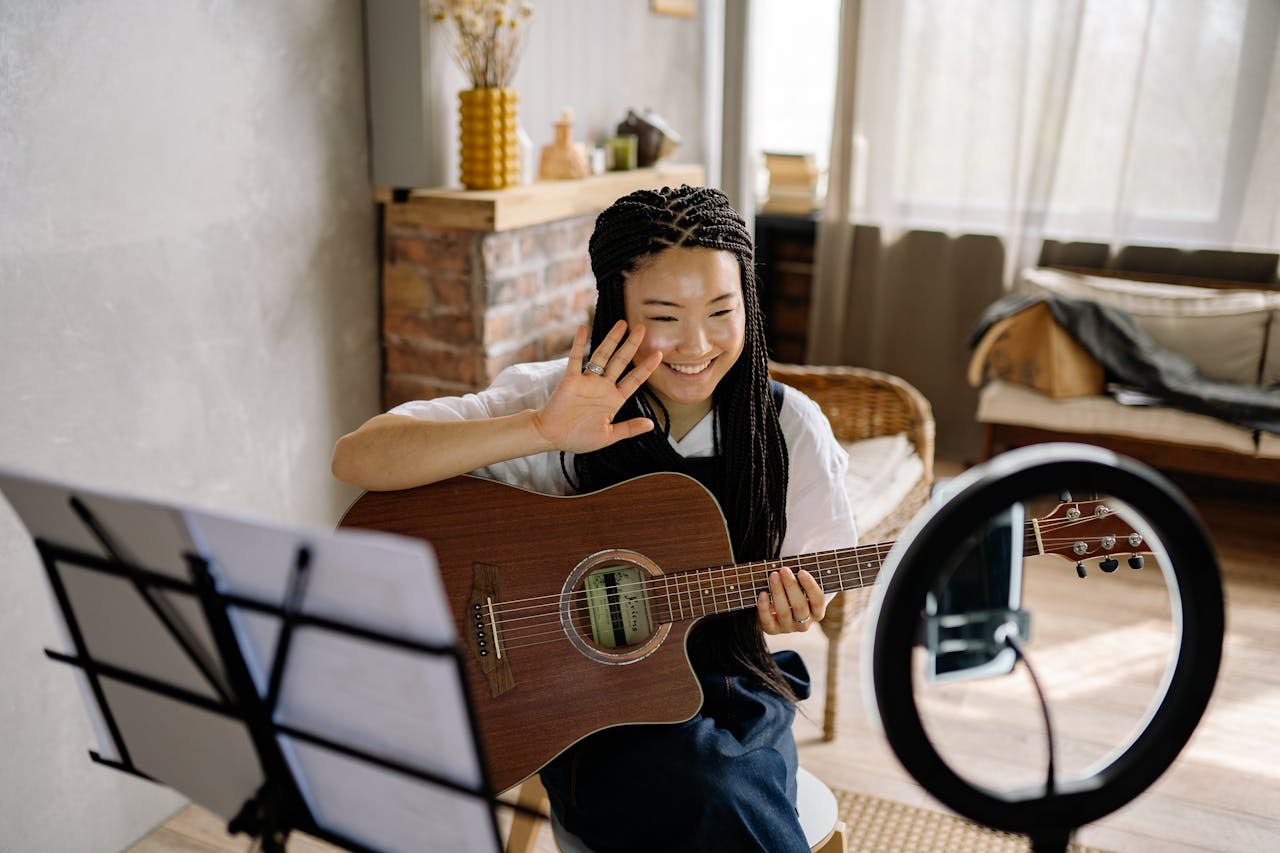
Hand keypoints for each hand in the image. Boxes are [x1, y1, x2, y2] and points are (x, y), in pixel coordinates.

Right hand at [532, 321, 662, 453]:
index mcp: (613, 400)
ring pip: (602, 356)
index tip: (659, 354)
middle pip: (620, 361)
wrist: (551, 436)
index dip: (646, 368)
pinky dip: (578, 344)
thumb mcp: (608, 436)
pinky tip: (582, 329)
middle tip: (642, 328)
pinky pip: (576, 359)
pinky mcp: (570, 379)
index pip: (634, 380)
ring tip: (622, 323)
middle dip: (631, 345)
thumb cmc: (578, 438)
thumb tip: (651, 424)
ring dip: (612, 339)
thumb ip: (629, 429)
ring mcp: (587, 381)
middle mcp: (602, 387)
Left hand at [757, 566, 825, 633]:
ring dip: (778, 592)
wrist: (775, 610)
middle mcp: (804, 623)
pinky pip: (767, 621)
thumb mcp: (801, 587)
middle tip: (784, 570)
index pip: (818, 600)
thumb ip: (801, 579)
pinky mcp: (772, 629)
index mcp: (816, 613)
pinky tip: (762, 593)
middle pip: (800, 606)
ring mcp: (788, 628)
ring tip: (773, 575)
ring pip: (784, 612)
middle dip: (791, 586)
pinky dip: (764, 607)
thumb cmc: (791, 593)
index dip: (810, 586)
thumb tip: (795, 565)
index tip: (801, 572)